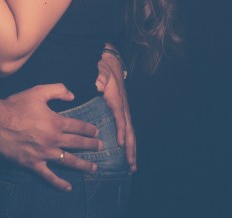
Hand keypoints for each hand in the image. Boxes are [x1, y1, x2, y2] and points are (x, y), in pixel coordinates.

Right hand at [0, 84, 102, 191]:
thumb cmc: (16, 105)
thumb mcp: (38, 91)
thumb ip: (58, 90)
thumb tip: (72, 95)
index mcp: (56, 122)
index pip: (78, 126)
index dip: (89, 129)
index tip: (96, 131)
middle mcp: (53, 139)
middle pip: (77, 144)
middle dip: (91, 145)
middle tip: (100, 147)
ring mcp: (44, 153)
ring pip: (68, 161)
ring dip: (83, 165)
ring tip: (93, 167)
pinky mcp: (33, 164)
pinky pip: (48, 176)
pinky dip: (59, 183)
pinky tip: (68, 187)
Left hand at [96, 48, 136, 169]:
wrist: (111, 63)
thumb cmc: (104, 69)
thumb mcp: (101, 70)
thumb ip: (100, 77)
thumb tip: (99, 84)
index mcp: (117, 101)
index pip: (121, 118)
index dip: (121, 131)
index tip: (120, 144)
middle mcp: (124, 109)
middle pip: (129, 131)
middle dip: (131, 148)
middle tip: (131, 165)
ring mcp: (125, 112)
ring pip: (130, 133)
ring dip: (132, 150)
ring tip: (132, 167)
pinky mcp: (122, 114)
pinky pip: (127, 131)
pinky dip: (129, 144)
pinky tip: (127, 156)